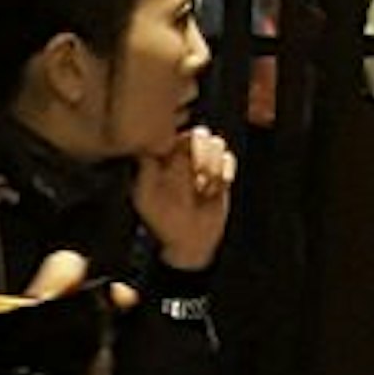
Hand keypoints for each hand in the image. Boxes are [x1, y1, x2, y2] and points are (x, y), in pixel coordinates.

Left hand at [130, 127, 235, 273]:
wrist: (189, 242)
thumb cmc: (162, 220)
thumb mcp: (145, 194)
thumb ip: (146, 167)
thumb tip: (150, 144)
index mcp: (164, 157)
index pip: (175, 132)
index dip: (183, 139)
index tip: (184, 155)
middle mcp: (184, 157)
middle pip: (199, 133)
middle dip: (201, 152)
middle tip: (197, 172)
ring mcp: (204, 164)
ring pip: (216, 144)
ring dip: (212, 165)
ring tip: (203, 186)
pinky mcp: (222, 174)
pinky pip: (229, 159)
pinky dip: (224, 173)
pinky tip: (214, 189)